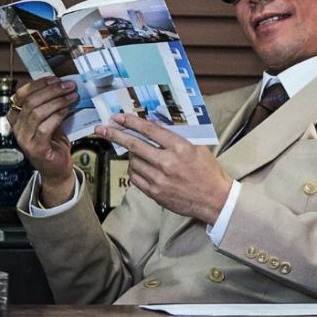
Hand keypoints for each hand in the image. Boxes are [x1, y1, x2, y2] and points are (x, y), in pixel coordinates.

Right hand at [6, 76, 78, 206]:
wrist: (57, 169)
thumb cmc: (54, 143)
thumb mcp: (49, 119)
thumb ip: (49, 105)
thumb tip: (60, 84)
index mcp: (17, 118)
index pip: (22, 94)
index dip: (38, 84)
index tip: (55, 79)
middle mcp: (17, 128)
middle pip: (31, 101)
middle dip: (52, 91)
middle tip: (69, 86)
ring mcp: (25, 139)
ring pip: (38, 112)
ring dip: (58, 101)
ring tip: (72, 96)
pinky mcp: (36, 148)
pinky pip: (45, 127)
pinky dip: (58, 116)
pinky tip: (68, 110)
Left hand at [95, 114, 232, 224]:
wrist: (215, 199)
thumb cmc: (207, 171)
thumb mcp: (196, 147)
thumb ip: (175, 137)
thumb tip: (153, 125)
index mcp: (180, 148)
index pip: (150, 130)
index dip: (131, 122)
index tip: (118, 117)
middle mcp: (168, 163)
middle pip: (134, 145)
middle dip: (115, 135)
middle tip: (101, 129)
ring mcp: (160, 180)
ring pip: (133, 161)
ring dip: (131, 154)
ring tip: (138, 152)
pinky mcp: (155, 193)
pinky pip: (135, 178)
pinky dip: (134, 170)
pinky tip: (140, 166)